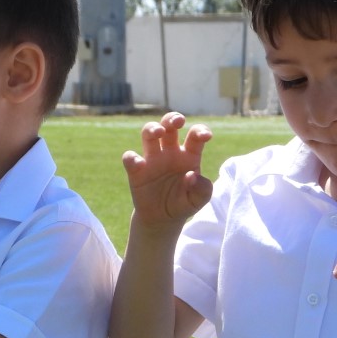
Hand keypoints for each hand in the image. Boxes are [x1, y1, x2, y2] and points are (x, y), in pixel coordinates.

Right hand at [122, 112, 213, 227]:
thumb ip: (202, 188)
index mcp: (189, 155)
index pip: (195, 135)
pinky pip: (130, 158)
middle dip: (172, 118)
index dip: (200, 130)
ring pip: (148, 133)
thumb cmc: (183, 203)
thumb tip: (192, 175)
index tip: (206, 136)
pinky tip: (139, 163)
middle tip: (178, 121)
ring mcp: (152, 159)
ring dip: (152, 128)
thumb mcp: (199, 200)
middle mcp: (170, 152)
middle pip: (169, 126)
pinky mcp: (136, 170)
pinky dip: (132, 157)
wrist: (162, 219)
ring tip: (158, 132)